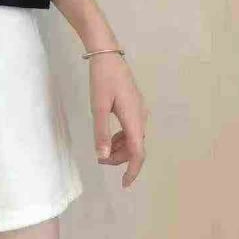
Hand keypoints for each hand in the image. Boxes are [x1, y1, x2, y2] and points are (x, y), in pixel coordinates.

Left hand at [89, 52, 148, 187]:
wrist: (107, 54)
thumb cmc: (102, 78)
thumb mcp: (97, 106)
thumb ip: (100, 132)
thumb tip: (102, 156)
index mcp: (134, 118)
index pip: (138, 152)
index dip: (133, 170)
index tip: (124, 184)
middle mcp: (141, 116)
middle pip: (136, 147)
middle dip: (120, 158)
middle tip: (100, 161)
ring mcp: (139, 110)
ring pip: (134, 138)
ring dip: (120, 148)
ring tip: (102, 151)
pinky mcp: (134, 105)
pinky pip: (131, 128)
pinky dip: (121, 137)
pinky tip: (108, 137)